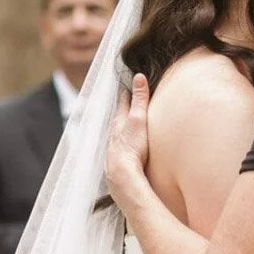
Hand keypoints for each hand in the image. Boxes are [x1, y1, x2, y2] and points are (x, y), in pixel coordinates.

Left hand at [104, 74, 152, 218]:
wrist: (122, 176)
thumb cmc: (131, 147)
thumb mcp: (138, 119)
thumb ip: (140, 99)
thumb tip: (139, 76)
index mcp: (119, 121)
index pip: (123, 102)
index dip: (127, 93)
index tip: (129, 85)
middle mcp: (114, 133)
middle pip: (118, 117)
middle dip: (122, 110)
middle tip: (125, 102)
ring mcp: (114, 148)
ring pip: (116, 133)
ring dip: (121, 128)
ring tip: (124, 124)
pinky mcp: (117, 161)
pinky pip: (119, 148)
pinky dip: (122, 143)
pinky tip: (124, 149)